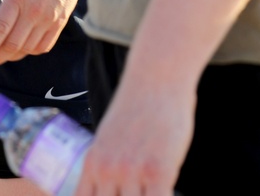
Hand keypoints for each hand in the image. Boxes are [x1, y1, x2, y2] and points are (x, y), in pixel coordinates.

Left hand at [0, 0, 82, 65]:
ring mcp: (48, 19)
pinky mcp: (59, 23)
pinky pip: (44, 46)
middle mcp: (32, 12)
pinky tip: (23, 48)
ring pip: (27, 49)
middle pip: (13, 44)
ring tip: (3, 54)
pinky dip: (31, 51)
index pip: (0, 29)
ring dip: (13, 56)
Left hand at [74, 58, 194, 195]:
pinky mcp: (158, 171)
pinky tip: (166, 191)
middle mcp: (107, 170)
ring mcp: (132, 172)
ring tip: (148, 190)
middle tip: (133, 192)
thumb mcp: (109, 137)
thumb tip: (108, 188)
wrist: (156, 76)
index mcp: (93, 163)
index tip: (111, 195)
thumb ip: (105, 165)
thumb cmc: (137, 107)